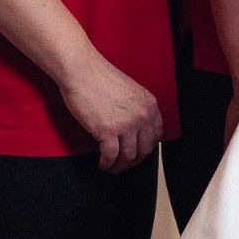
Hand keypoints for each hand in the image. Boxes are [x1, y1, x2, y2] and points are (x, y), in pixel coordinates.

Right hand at [59, 50, 164, 170]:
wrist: (81, 70)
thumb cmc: (100, 77)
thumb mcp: (130, 91)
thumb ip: (136, 109)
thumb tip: (135, 130)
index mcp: (149, 104)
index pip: (156, 135)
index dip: (147, 148)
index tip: (139, 153)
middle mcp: (142, 116)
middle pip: (144, 149)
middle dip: (135, 161)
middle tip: (125, 165)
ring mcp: (126, 125)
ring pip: (129, 156)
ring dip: (120, 166)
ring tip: (112, 167)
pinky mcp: (107, 131)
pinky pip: (111, 156)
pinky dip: (107, 163)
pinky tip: (103, 164)